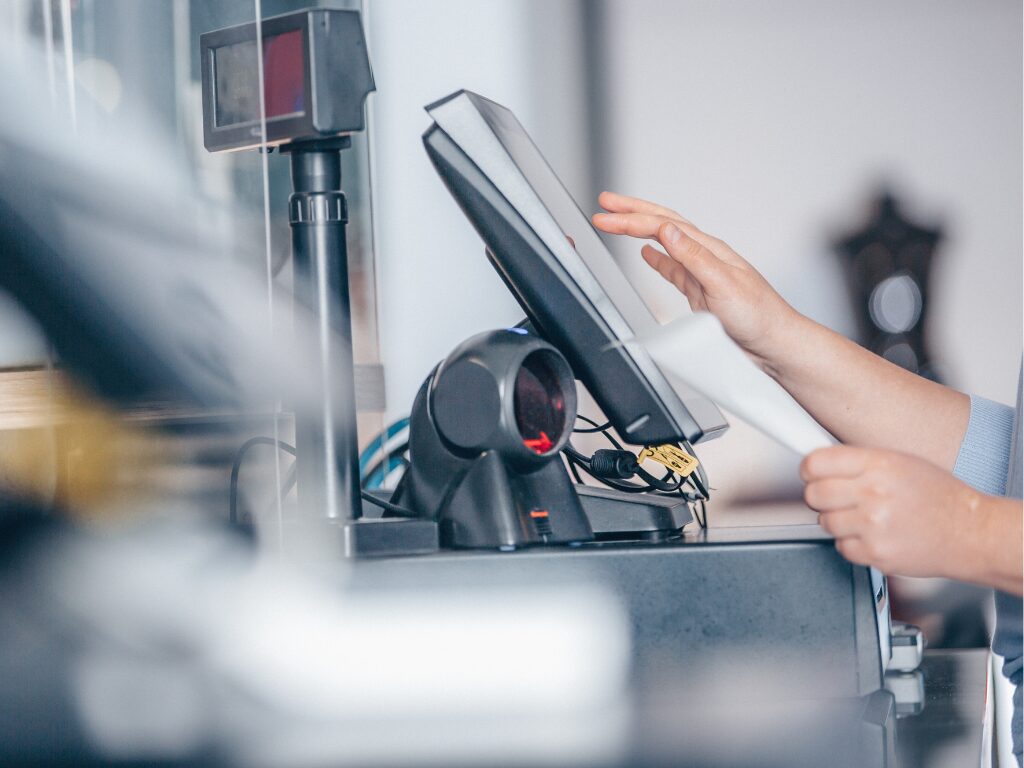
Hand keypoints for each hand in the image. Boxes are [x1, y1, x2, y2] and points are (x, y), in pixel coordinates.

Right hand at [592, 191, 801, 368]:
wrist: (772, 345)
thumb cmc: (758, 316)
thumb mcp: (723, 284)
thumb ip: (693, 257)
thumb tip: (666, 231)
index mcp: (709, 249)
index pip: (663, 225)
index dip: (631, 218)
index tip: (606, 214)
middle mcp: (703, 256)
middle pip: (661, 225)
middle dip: (631, 212)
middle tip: (604, 203)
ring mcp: (700, 274)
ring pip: (663, 242)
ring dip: (638, 230)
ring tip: (617, 221)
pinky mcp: (699, 293)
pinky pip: (671, 269)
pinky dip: (655, 259)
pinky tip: (646, 254)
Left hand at [801, 445, 979, 577]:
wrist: (971, 533)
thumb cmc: (939, 497)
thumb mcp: (900, 462)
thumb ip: (859, 462)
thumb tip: (819, 464)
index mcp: (878, 464)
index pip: (816, 463)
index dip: (809, 470)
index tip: (811, 474)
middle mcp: (873, 493)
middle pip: (813, 494)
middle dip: (819, 497)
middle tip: (835, 499)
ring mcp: (873, 525)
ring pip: (825, 522)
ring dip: (837, 521)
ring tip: (862, 518)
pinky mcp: (876, 553)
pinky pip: (841, 547)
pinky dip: (851, 544)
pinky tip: (872, 536)